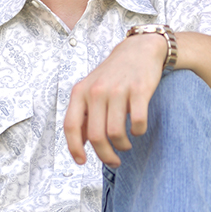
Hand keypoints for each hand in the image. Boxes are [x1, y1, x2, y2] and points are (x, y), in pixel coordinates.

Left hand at [63, 33, 166, 166]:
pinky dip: (138, 132)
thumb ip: (84, 113)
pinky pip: (138, 123)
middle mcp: (96, 91)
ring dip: (122, 146)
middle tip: (113, 161)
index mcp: (80, 92)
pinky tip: (137, 130)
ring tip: (125, 145)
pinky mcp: (140, 90)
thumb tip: (80, 143)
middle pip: (96, 136)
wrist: (139, 50)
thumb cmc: (113, 74)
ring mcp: (118, 90)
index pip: (70, 126)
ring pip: (116, 133)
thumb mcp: (91, 89)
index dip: (74, 148)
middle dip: (105, 155)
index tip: (82, 161)